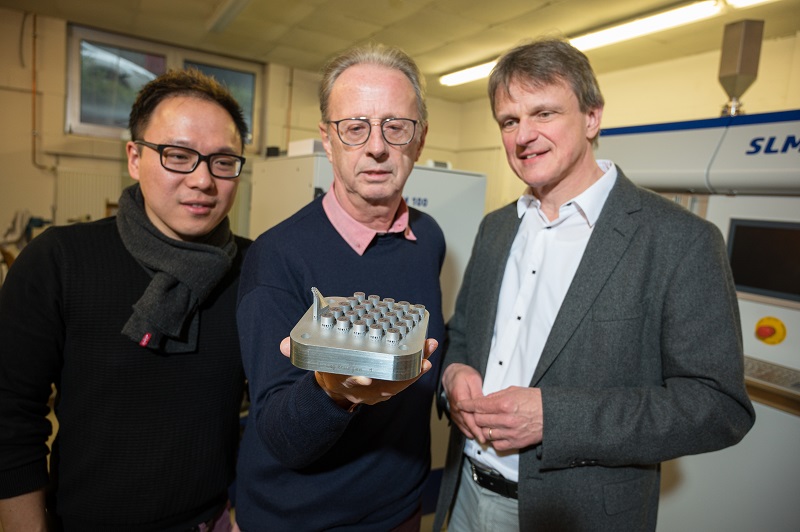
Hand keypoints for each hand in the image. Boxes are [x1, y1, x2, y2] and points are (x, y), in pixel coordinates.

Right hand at [279, 337, 437, 408]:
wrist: (336, 392)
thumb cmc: (329, 368)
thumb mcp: (315, 362)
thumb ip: (300, 351)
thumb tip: (282, 345)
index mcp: (343, 380)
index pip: (351, 382)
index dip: (358, 381)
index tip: (366, 379)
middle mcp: (363, 388)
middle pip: (385, 381)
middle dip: (403, 373)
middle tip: (418, 362)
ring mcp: (377, 389)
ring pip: (400, 380)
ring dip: (416, 367)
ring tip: (429, 351)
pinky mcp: (388, 387)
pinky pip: (405, 379)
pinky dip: (417, 369)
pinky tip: (428, 357)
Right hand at [441, 363, 484, 441]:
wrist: (452, 375)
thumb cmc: (463, 376)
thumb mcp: (474, 380)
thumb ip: (478, 395)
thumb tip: (484, 406)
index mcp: (460, 398)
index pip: (469, 417)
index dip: (476, 428)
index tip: (483, 436)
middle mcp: (455, 407)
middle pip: (467, 424)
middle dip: (477, 434)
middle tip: (487, 441)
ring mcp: (454, 411)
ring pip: (464, 426)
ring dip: (473, 433)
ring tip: (484, 439)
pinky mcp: (455, 413)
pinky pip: (461, 424)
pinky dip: (468, 430)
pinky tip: (475, 434)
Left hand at [457, 386, 542, 450]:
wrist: (552, 415)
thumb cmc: (536, 400)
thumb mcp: (515, 391)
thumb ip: (496, 396)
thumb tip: (483, 400)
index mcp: (505, 404)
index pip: (478, 405)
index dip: (467, 405)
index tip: (461, 405)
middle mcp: (506, 420)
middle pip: (479, 420)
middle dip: (475, 416)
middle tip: (476, 413)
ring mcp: (510, 433)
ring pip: (485, 433)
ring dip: (483, 428)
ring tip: (487, 422)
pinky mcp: (515, 443)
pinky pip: (496, 445)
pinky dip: (493, 439)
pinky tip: (496, 432)